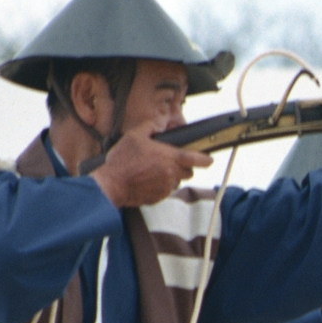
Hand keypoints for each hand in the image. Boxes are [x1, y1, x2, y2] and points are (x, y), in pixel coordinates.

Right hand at [89, 123, 210, 206]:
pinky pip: (165, 191)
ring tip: (153, 170)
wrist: (112, 184)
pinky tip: (147, 179)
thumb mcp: (134, 136)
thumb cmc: (123, 161)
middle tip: (170, 162)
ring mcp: (166, 187)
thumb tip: (156, 124)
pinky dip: (160, 185)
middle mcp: (172, 174)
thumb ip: (149, 127)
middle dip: (184, 167)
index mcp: (170, 158)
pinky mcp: (159, 198)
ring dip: (170, 176)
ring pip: (176, 181)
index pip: (197, 159)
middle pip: (188, 172)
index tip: (209, 159)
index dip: (206, 159)